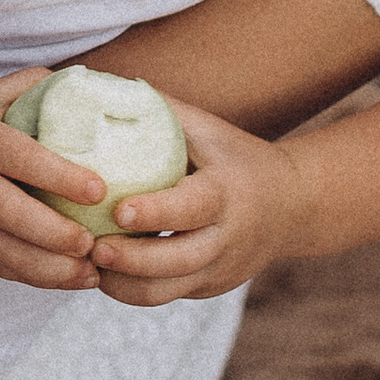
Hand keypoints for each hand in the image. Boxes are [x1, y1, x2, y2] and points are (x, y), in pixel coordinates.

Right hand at [0, 69, 116, 283]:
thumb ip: (31, 89)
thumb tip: (93, 87)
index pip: (20, 158)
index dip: (60, 175)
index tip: (99, 188)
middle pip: (11, 215)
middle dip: (55, 234)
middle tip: (93, 241)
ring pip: (6, 253)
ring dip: (52, 269)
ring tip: (93, 271)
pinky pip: (0, 268)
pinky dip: (38, 279)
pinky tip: (74, 278)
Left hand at [84, 101, 306, 304]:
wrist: (293, 207)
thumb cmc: (235, 157)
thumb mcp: (208, 130)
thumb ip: (162, 111)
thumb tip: (103, 84)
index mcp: (226, 193)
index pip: (192, 208)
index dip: (156, 213)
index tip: (119, 211)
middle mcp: (226, 237)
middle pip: (179, 261)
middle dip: (131, 260)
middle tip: (89, 248)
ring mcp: (218, 268)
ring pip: (167, 290)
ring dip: (123, 283)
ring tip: (85, 264)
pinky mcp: (207, 288)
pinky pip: (165, 295)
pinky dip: (130, 289)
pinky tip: (100, 273)